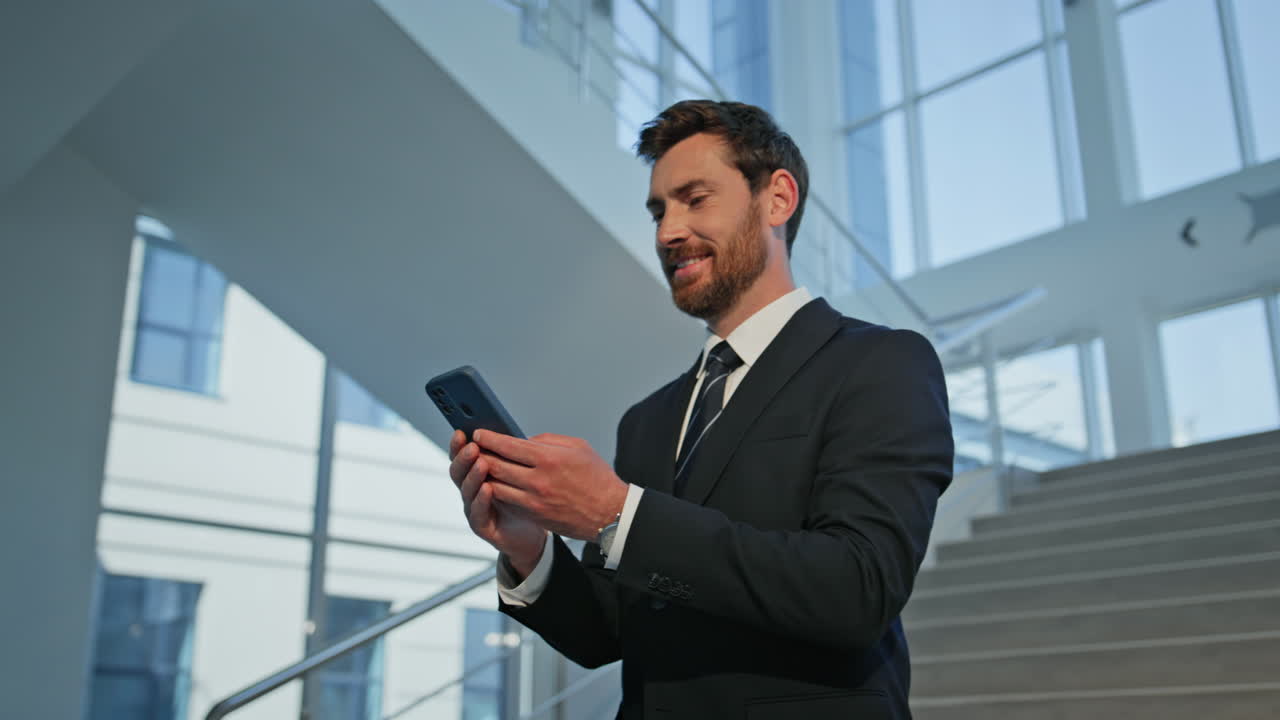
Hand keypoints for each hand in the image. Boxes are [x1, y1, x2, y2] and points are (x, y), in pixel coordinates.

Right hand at [448, 430, 545, 576]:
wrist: (532, 533)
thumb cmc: (525, 499)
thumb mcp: (519, 473)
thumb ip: (510, 455)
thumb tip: (510, 432)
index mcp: (477, 473)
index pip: (462, 456)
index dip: (459, 444)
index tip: (461, 431)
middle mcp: (471, 490)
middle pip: (459, 471)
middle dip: (464, 458)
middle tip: (473, 446)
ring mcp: (474, 509)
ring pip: (467, 491)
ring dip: (473, 475)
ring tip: (481, 462)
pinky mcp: (482, 527)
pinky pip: (477, 513)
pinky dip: (480, 500)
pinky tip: (487, 488)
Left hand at [471, 429, 628, 541]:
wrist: (609, 514)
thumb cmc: (596, 477)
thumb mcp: (577, 447)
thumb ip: (547, 441)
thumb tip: (522, 441)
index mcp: (549, 458)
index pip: (508, 445)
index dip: (489, 438)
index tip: (478, 433)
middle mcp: (538, 480)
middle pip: (496, 465)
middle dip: (480, 455)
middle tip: (472, 448)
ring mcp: (534, 501)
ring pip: (496, 486)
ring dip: (484, 476)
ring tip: (479, 466)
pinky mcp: (534, 516)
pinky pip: (506, 502)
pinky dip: (497, 492)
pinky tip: (493, 483)